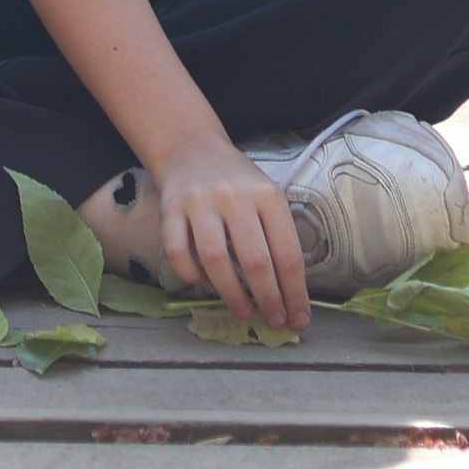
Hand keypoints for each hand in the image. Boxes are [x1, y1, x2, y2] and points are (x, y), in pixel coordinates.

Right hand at [146, 140, 310, 332]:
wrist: (191, 149)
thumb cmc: (237, 181)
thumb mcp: (267, 196)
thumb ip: (277, 235)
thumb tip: (289, 293)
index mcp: (267, 195)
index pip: (287, 254)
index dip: (295, 293)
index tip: (298, 318)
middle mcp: (234, 196)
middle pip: (255, 261)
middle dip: (268, 300)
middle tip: (273, 319)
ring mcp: (199, 202)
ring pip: (215, 260)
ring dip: (232, 295)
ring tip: (243, 311)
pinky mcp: (170, 209)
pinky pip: (178, 254)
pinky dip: (192, 277)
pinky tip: (206, 284)